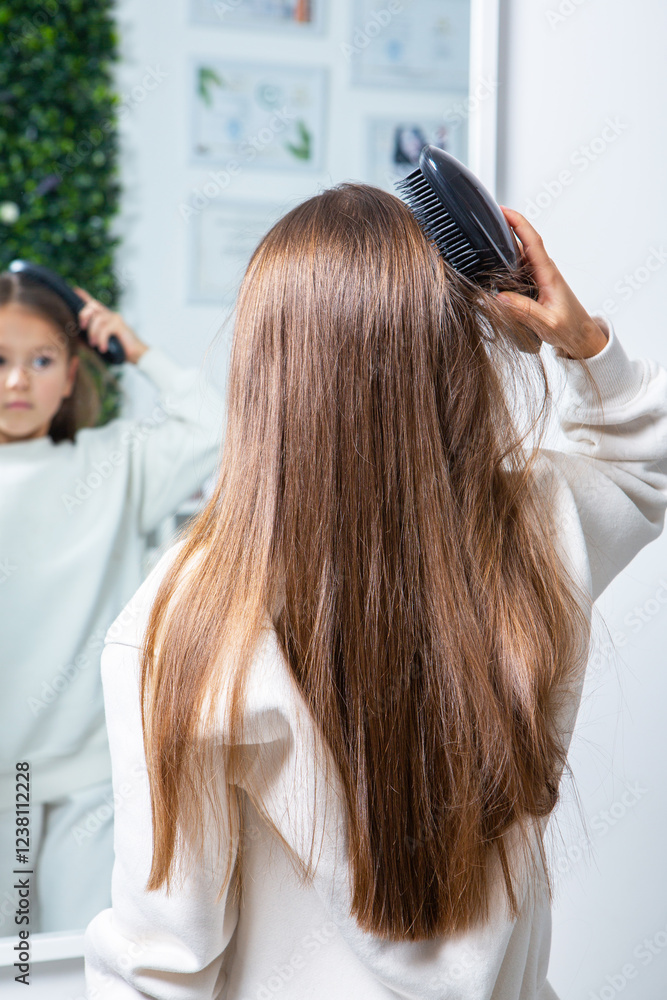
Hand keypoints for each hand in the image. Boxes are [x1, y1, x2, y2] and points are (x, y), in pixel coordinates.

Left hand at [74, 288, 148, 364]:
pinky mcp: (119, 324)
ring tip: (95, 345)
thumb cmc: (119, 350)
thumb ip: (91, 338)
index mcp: (106, 318)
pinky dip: (102, 340)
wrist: (137, 354)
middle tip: (82, 328)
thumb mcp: (102, 343)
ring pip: (97, 319)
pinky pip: (104, 329)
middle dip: (83, 315)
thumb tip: (78, 338)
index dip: (85, 296)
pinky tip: (103, 348)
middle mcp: (110, 315)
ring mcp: (115, 318)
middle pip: (93, 305)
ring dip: (93, 333)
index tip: (75, 289)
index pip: (94, 304)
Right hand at [496, 208, 608, 359]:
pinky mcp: (536, 285)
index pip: (532, 241)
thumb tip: (500, 298)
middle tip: (485, 220)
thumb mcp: (547, 323)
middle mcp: (544, 271)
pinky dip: (506, 260)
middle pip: (523, 242)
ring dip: (504, 243)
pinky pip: (519, 267)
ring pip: (519, 254)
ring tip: (484, 238)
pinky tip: (494, 263)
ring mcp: (540, 277)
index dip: (518, 223)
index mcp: (548, 274)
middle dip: (506, 227)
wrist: (581, 336)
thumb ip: (525, 311)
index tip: (503, 211)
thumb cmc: (570, 328)